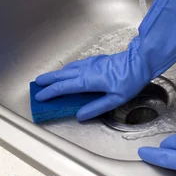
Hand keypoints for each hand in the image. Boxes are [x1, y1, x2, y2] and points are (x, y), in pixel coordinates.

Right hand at [34, 43, 149, 120]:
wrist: (139, 61)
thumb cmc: (130, 80)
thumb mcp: (116, 99)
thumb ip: (96, 107)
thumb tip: (79, 115)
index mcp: (88, 80)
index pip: (64, 87)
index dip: (50, 92)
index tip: (40, 96)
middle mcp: (86, 70)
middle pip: (62, 75)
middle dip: (48, 80)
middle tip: (36, 84)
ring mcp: (90, 63)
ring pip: (68, 68)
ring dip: (56, 74)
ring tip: (48, 79)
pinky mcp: (96, 60)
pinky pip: (76, 65)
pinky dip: (66, 69)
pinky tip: (67, 71)